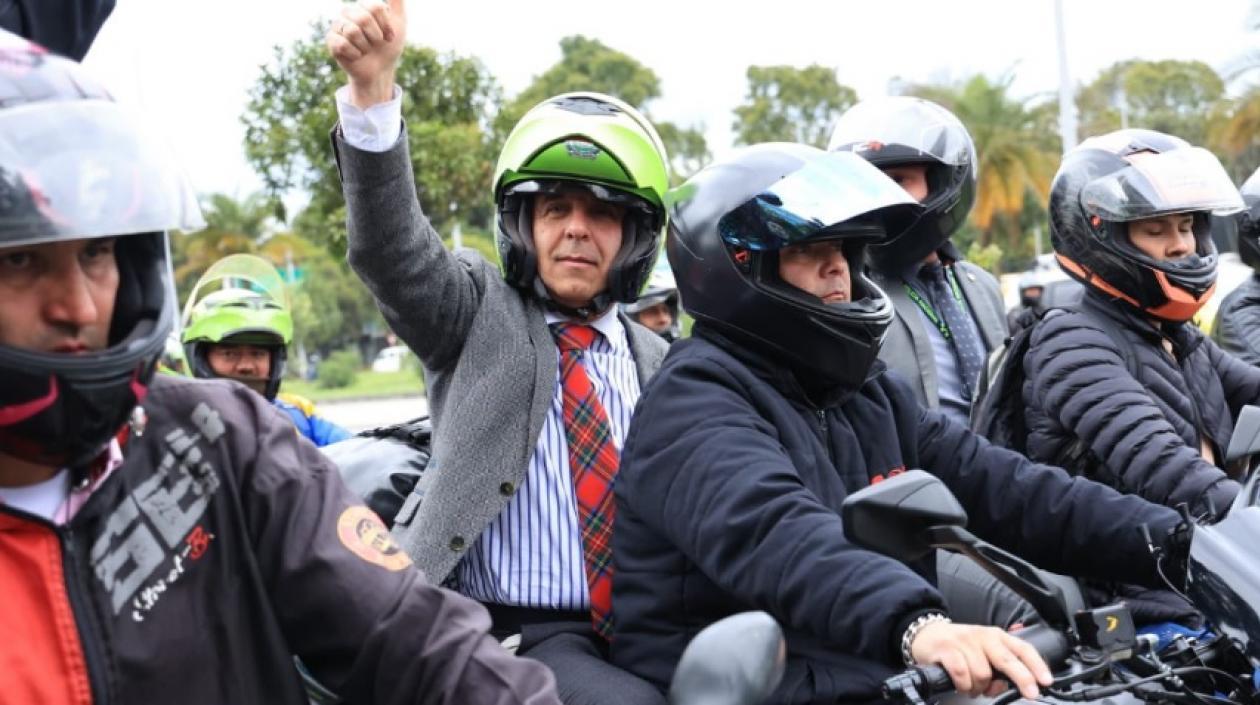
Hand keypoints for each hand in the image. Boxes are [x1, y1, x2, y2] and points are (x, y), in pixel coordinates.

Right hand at [326, 0, 405, 108]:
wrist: (380, 70)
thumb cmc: (389, 46)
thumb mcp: (399, 22)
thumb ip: (396, 0)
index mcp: (363, 6)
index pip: (376, 7)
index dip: (385, 26)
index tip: (389, 36)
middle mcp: (348, 13)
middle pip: (363, 18)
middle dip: (375, 37)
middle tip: (375, 44)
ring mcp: (337, 26)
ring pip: (352, 31)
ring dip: (365, 46)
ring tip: (365, 50)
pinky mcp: (331, 41)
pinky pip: (342, 45)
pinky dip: (355, 54)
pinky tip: (356, 56)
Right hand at [910, 621, 1052, 698]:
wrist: (925, 634)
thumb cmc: (959, 646)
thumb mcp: (983, 650)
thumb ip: (999, 667)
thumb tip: (1007, 685)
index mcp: (996, 636)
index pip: (1022, 649)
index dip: (1036, 665)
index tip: (1046, 682)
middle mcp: (982, 636)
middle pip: (1007, 660)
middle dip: (1022, 679)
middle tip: (1030, 694)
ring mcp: (964, 642)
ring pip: (983, 673)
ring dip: (979, 688)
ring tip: (972, 688)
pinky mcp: (947, 649)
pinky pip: (962, 673)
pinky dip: (964, 685)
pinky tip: (962, 685)